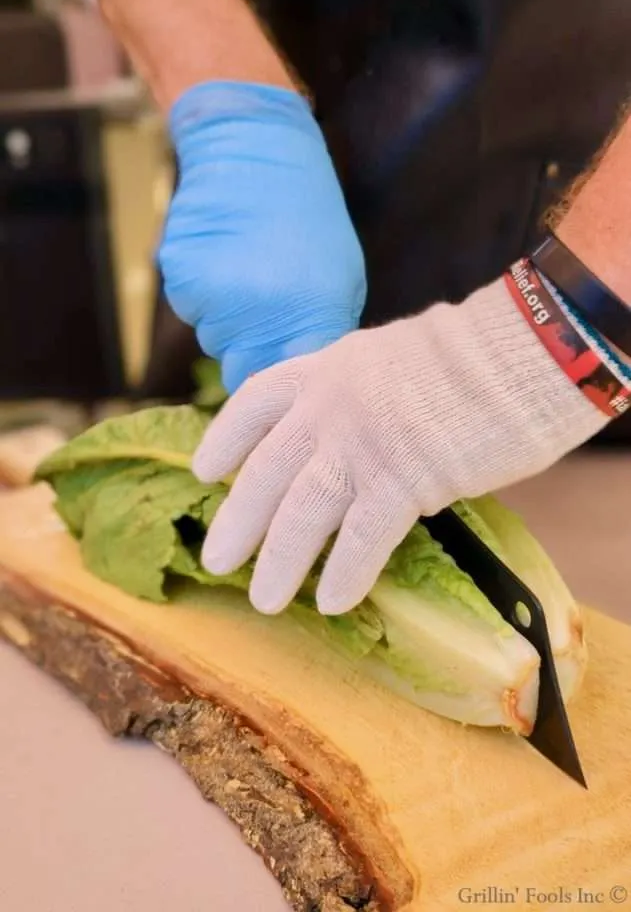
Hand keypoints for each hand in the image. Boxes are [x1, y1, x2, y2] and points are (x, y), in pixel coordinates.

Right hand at [158, 81, 366, 392]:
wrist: (254, 148)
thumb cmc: (308, 219)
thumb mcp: (339, 280)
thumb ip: (317, 335)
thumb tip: (296, 380)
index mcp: (311, 316)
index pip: (284, 389)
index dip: (277, 392)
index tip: (277, 380)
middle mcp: (259, 314)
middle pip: (241, 370)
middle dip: (251, 349)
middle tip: (266, 299)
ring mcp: (215, 295)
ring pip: (213, 337)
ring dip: (227, 316)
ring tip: (248, 266)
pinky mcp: (179, 274)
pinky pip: (190, 306)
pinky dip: (202, 289)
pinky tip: (221, 252)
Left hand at [192, 278, 604, 614]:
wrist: (519, 351)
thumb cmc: (472, 353)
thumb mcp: (391, 357)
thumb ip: (358, 393)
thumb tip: (349, 433)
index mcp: (324, 367)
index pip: (254, 402)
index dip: (225, 439)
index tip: (204, 471)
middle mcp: (328, 407)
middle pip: (266, 472)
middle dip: (238, 521)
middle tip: (216, 561)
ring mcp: (359, 445)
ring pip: (301, 515)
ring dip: (279, 563)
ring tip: (264, 599)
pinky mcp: (402, 482)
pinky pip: (360, 540)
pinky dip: (344, 575)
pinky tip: (333, 602)